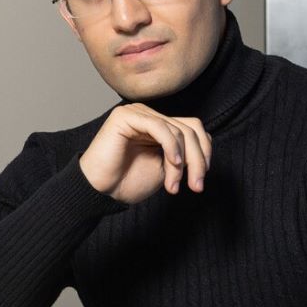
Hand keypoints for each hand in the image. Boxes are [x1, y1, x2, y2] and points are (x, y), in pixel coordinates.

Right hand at [79, 104, 211, 204]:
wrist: (101, 192)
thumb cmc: (127, 182)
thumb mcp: (166, 168)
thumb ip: (184, 155)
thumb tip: (206, 148)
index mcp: (159, 126)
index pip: (193, 129)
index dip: (204, 153)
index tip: (199, 180)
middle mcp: (149, 115)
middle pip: (190, 129)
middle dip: (198, 160)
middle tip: (195, 186)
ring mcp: (138, 113)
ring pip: (178, 131)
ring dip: (181, 163)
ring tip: (173, 186)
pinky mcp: (126, 117)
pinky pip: (159, 127)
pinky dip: (171, 146)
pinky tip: (172, 164)